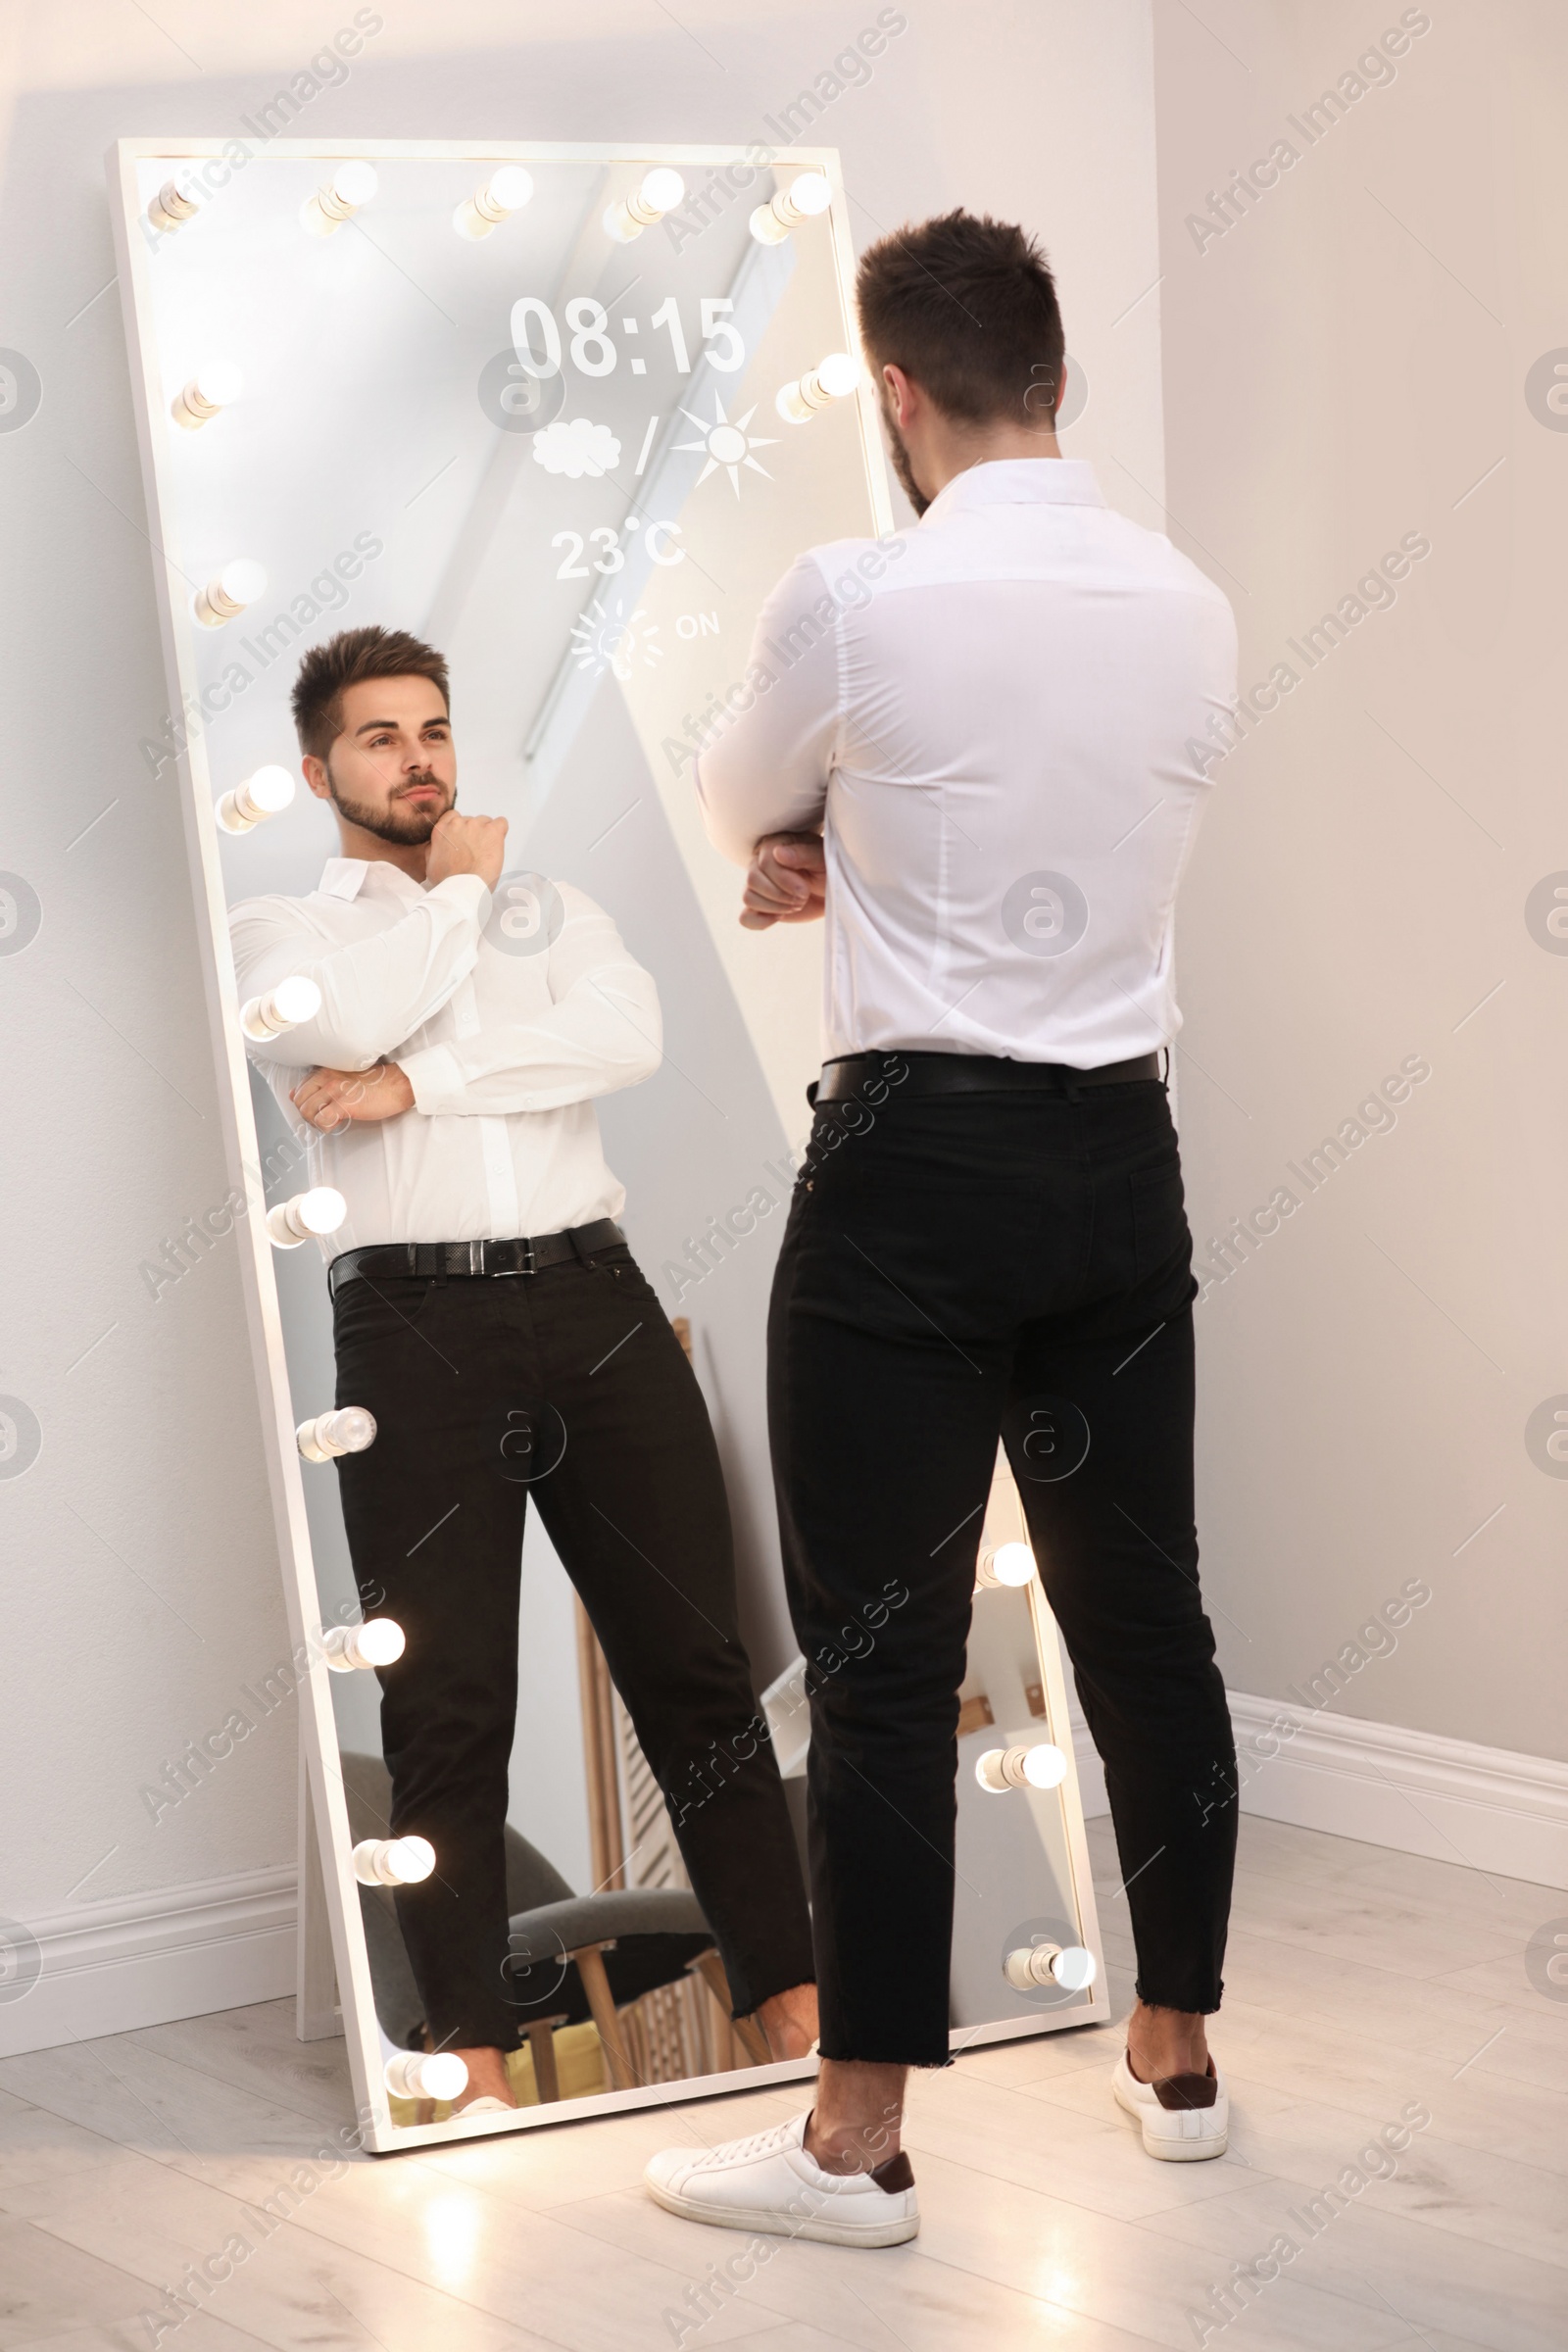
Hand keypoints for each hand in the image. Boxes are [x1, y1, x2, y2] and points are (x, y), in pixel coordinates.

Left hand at [292, 1063, 414, 1131]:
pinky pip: (322, 1120)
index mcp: (325, 1071)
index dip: (304, 1105)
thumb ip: (320, 1083)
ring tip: (330, 1122)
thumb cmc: (374, 1082)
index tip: (317, 1110)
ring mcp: (335, 1091)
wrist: (397, 1084)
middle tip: (322, 1118)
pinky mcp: (345, 1104)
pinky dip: (326, 1127)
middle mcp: (327, 1078)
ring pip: (307, 1111)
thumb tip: (294, 1093)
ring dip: (316, 1122)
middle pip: (299, 1102)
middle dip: (307, 1115)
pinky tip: (337, 1124)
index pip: (297, 1090)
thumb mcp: (343, 1077)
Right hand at [426, 810, 507, 891]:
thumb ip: (434, 847)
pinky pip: (501, 823)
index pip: (453, 816)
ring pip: (486, 822)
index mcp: (441, 830)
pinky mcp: (493, 831)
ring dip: (487, 834)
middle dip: (474, 833)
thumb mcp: (431, 863)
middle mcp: (457, 823)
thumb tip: (437, 843)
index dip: (461, 828)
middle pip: (471, 820)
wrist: (463, 888)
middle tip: (475, 851)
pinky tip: (497, 845)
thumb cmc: (447, 881)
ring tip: (486, 852)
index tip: (464, 839)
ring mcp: (476, 825)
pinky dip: (501, 831)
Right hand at [741, 833, 826, 930]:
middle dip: (780, 895)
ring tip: (795, 905)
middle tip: (803, 898)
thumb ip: (802, 854)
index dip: (783, 880)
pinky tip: (779, 917)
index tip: (805, 889)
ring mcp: (757, 885)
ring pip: (748, 897)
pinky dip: (760, 922)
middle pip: (752, 880)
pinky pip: (745, 918)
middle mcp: (759, 862)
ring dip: (774, 907)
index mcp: (774, 845)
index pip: (765, 862)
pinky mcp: (759, 906)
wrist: (831, 890)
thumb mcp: (821, 858)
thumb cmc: (828, 869)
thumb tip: (778, 853)